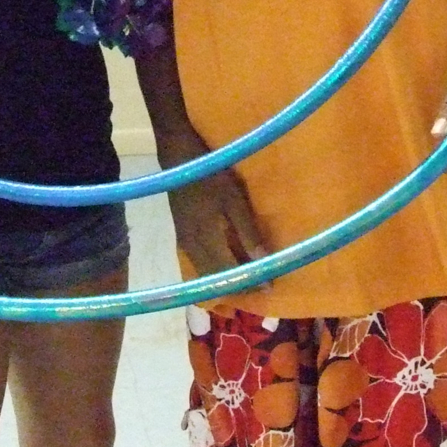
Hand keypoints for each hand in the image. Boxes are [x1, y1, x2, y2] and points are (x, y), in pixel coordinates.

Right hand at [166, 161, 269, 277]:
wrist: (178, 159)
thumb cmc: (211, 176)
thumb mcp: (234, 201)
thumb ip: (248, 232)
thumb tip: (263, 260)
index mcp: (207, 240)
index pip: (229, 273)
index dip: (248, 283)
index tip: (268, 287)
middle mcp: (192, 248)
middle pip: (215, 278)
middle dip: (237, 286)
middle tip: (259, 285)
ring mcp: (184, 243)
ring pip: (205, 273)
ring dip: (224, 280)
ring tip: (245, 278)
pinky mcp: (181, 237)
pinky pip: (198, 263)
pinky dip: (214, 270)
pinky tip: (225, 264)